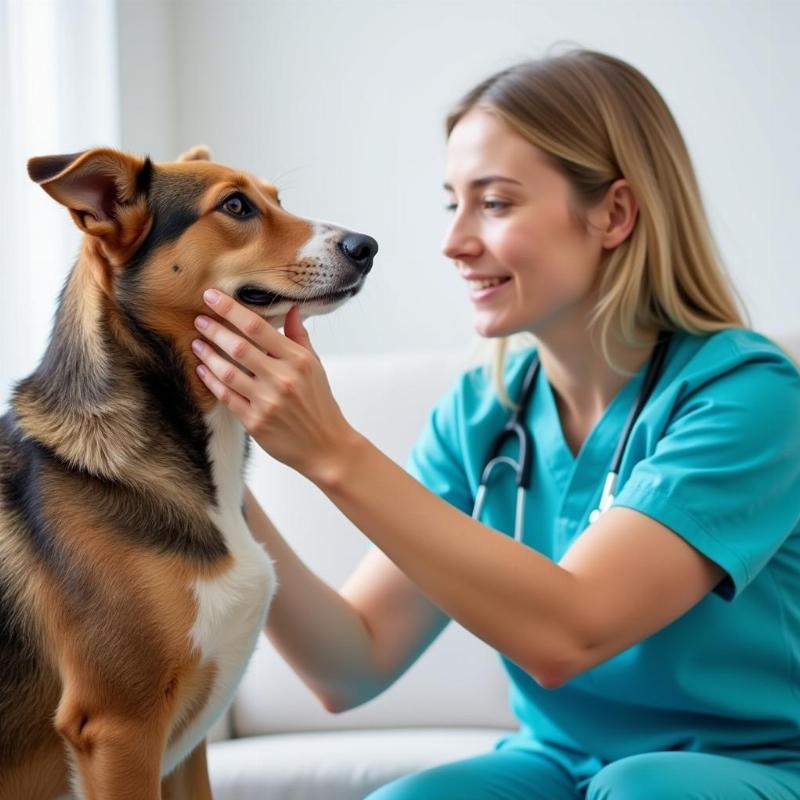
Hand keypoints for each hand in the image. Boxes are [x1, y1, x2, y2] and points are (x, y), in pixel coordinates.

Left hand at [191, 289, 357, 481]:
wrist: (326, 446)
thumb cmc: (320, 403)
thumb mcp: (315, 366)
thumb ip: (299, 336)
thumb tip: (291, 309)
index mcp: (297, 360)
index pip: (258, 327)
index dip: (231, 310)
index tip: (211, 296)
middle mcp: (282, 379)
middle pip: (239, 347)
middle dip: (214, 330)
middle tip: (198, 319)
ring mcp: (267, 402)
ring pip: (227, 372)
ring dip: (208, 355)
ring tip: (196, 343)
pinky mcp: (255, 422)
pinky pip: (226, 397)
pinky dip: (211, 381)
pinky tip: (202, 369)